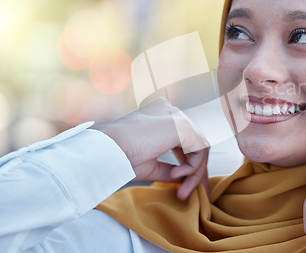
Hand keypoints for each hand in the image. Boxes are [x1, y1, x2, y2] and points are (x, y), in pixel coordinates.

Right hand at [93, 97, 208, 199]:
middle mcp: (170, 111)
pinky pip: (200, 148)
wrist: (105, 152)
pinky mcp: (180, 125)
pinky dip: (193, 167)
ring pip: (200, 147)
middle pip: (194, 144)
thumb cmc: (119, 157)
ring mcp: (176, 116)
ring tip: (181, 191)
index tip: (185, 187)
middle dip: (195, 171)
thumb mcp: (149, 164)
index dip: (189, 164)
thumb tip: (184, 179)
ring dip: (194, 173)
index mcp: (160, 116)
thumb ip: (168, 168)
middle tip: (188, 193)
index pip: (184, 140)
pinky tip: (176, 176)